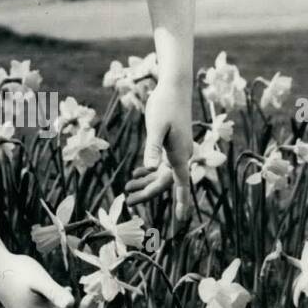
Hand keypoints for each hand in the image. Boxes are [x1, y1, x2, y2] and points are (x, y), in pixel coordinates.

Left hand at [125, 83, 191, 219]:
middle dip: (147, 192)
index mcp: (179, 155)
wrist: (173, 87)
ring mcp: (176, 150)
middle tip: (128, 201)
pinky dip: (147, 170)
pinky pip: (160, 164)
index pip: (181, 185)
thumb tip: (150, 169)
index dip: (181, 203)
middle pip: (165, 182)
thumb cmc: (165, 105)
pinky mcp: (171, 143)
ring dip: (145, 182)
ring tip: (126, 189)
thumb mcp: (156, 127)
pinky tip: (135, 173)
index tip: (180, 220)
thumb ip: (153, 148)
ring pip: (160, 174)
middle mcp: (180, 155)